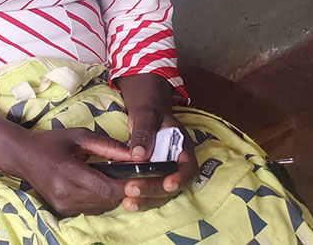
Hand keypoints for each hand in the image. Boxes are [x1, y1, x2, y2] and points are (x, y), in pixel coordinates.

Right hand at [0, 109, 133, 216]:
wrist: (22, 155)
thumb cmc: (51, 142)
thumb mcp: (79, 136)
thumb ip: (108, 145)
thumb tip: (135, 155)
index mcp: (67, 172)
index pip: (105, 188)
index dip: (125, 185)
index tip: (138, 176)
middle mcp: (65, 193)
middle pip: (106, 200)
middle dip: (120, 188)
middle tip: (125, 174)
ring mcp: (63, 205)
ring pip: (101, 207)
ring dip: (110, 194)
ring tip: (107, 177)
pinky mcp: (63, 211)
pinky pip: (91, 209)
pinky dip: (99, 199)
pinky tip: (94, 184)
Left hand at [118, 74, 197, 211]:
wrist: (146, 113)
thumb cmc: (150, 111)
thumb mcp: (147, 114)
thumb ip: (144, 132)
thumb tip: (138, 154)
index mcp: (183, 148)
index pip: (188, 168)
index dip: (180, 178)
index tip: (168, 185)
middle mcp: (177, 165)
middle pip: (172, 185)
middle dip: (153, 190)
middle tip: (132, 192)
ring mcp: (165, 173)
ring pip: (160, 192)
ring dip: (145, 199)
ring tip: (127, 202)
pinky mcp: (152, 177)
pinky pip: (148, 190)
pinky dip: (138, 197)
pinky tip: (124, 200)